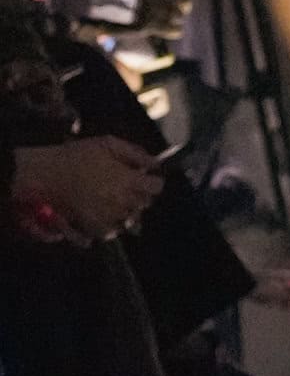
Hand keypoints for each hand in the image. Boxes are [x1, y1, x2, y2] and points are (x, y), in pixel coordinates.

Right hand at [11, 137, 163, 244]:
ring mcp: (108, 217)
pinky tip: (104, 212)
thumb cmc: (76, 156)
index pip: (156, 187)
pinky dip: (112, 224)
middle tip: (126, 185)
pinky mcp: (94, 228)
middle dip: (140, 194)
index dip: (153, 181)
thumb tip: (155, 163)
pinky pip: (112, 231)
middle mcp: (122, 202)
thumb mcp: (108, 144)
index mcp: (127, 180)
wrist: (46, 174)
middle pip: (145, 204)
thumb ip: (135, 153)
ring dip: (128, 209)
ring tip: (114, 199)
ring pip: (131, 219)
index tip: (146, 178)